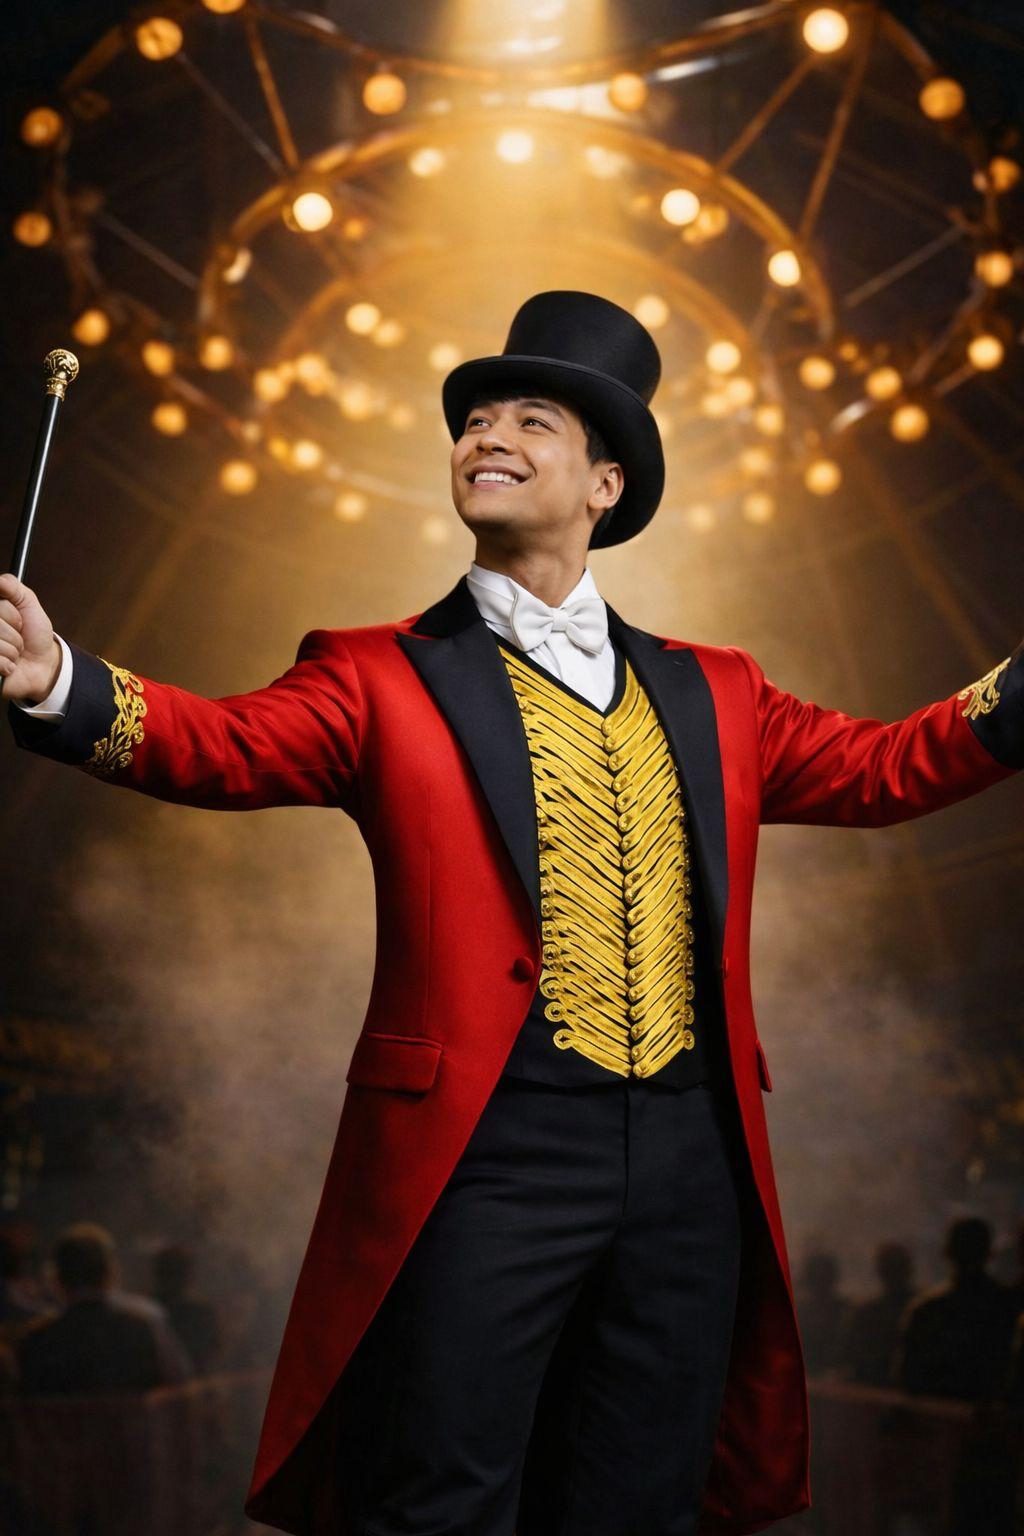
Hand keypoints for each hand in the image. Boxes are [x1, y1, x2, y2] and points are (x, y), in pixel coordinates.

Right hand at [0, 573, 61, 702]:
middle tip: (18, 637)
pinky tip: (10, 665)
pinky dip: (8, 664)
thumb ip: (13, 586)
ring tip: (15, 652)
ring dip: (13, 650)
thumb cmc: (34, 633)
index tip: (18, 619)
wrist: (43, 663)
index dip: (9, 613)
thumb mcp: (28, 603)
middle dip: (14, 633)